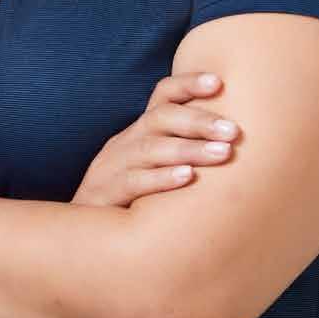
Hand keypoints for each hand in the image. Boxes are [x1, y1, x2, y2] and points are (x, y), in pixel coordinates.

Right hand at [72, 71, 241, 208]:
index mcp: (140, 131)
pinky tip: (188, 177)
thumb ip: (183, 149)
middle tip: (233, 131)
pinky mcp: (105, 195)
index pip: (162, 95)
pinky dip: (162, 178)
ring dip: (189, 149)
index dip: (188, 84)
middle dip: (199, 121)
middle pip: (160, 118)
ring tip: (223, 153)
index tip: (219, 82)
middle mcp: (126, 142)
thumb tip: (235, 141)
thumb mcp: (152, 165)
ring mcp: (112, 167)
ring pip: (150, 149)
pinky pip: (134, 182)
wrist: (82, 235)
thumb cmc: (131, 198)